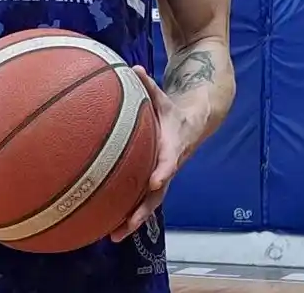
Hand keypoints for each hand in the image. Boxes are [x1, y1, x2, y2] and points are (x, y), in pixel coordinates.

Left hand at [111, 65, 191, 242]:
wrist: (195, 124)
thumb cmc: (173, 110)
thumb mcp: (164, 97)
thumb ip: (149, 85)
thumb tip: (134, 67)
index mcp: (173, 147)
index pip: (169, 161)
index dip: (163, 171)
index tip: (155, 180)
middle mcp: (168, 167)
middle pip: (158, 194)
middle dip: (143, 211)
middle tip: (128, 225)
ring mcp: (162, 177)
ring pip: (149, 203)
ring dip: (134, 220)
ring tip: (114, 236)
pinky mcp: (154, 181)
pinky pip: (142, 199)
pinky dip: (129, 213)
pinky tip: (109, 225)